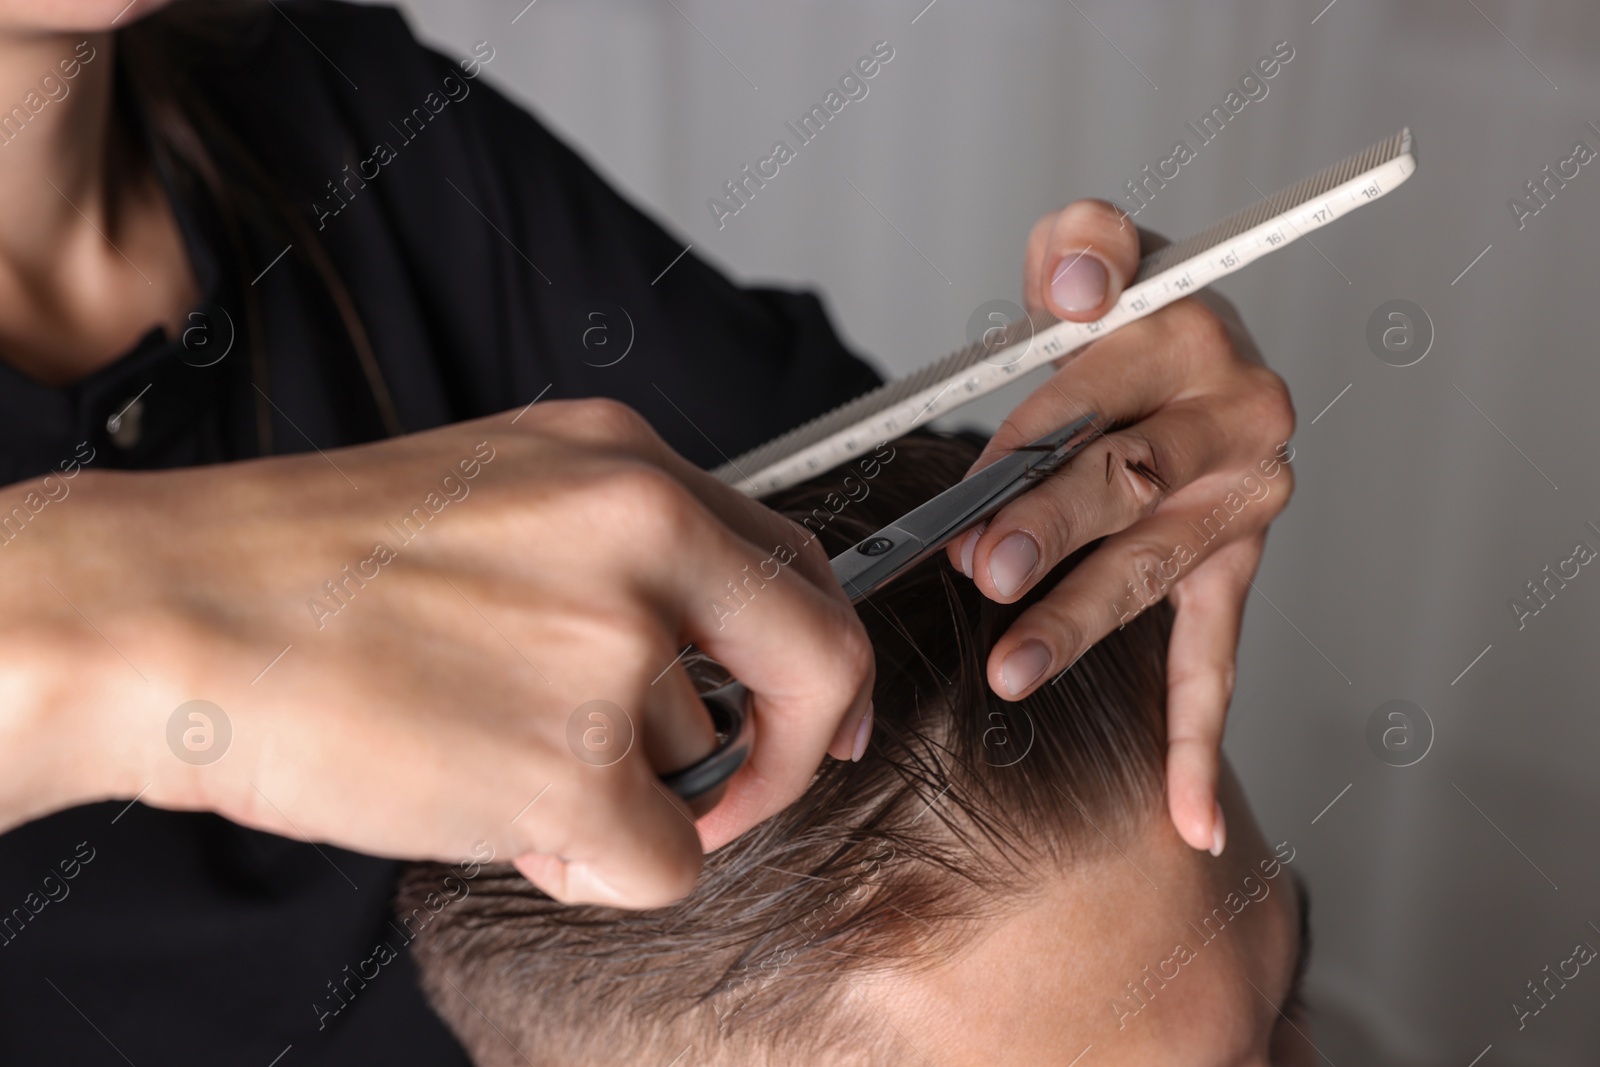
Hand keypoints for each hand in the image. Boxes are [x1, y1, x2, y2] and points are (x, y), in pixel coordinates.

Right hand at [0, 399, 872, 907]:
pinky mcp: (573, 761)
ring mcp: (614, 643)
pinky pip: (664, 863)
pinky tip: (500, 821)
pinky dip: (596, 870)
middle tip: (728, 791)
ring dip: (623, 798)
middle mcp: (642, 532)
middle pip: (812, 656)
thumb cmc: (301, 567)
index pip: (791, 560)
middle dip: (790, 746)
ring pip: (706, 770)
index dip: (815, 654)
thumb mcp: (493, 497)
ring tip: (495, 767)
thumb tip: (693, 657)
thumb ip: (613, 555)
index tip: (812, 711)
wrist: (165, 611)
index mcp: (623, 461)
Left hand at [945, 199, 1294, 854]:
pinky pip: (1216, 662)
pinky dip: (1197, 743)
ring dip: (1083, 624)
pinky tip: (1190, 822)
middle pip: (1128, 485)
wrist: (1179, 350)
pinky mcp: (1232, 571)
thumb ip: (1084, 245)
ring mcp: (1242, 508)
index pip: (1098, 398)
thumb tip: (1081, 290)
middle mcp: (1237, 423)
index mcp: (1195, 340)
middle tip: (986, 570)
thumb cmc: (1119, 310)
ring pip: (1153, 574)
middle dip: (1049, 531)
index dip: (1030, 442)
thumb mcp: (1092, 249)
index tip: (973, 489)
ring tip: (1014, 670)